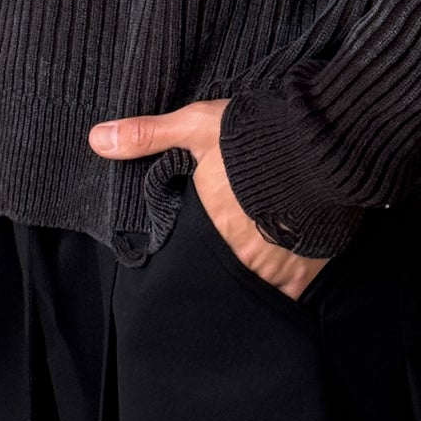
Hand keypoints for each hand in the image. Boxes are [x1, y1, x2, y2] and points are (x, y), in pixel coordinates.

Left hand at [88, 98, 330, 298]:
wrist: (326, 145)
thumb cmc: (258, 134)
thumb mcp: (198, 126)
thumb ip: (147, 135)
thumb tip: (95, 139)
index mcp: (206, 221)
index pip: (187, 242)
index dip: (192, 234)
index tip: (199, 225)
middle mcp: (235, 253)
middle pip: (219, 264)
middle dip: (221, 252)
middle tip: (229, 237)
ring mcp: (271, 268)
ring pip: (251, 281)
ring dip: (250, 268)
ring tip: (254, 249)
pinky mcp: (304, 274)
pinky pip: (285, 294)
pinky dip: (281, 284)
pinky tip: (280, 265)